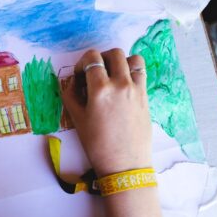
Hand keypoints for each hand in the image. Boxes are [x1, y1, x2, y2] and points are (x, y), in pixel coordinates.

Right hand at [61, 48, 152, 176]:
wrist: (124, 163)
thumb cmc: (97, 144)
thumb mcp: (77, 119)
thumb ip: (71, 95)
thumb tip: (72, 81)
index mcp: (100, 89)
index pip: (92, 58)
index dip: (83, 62)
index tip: (80, 75)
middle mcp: (120, 84)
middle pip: (114, 53)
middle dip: (101, 57)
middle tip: (96, 71)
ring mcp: (136, 89)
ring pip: (133, 59)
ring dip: (121, 61)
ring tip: (114, 74)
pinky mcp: (146, 96)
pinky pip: (142, 73)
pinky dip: (133, 71)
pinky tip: (125, 84)